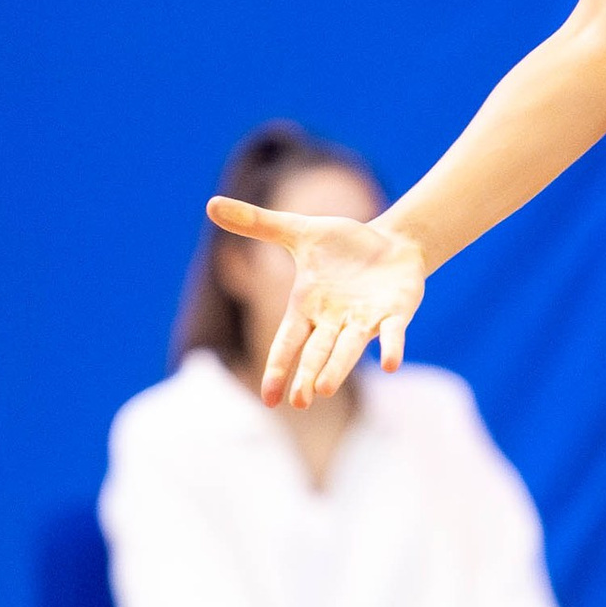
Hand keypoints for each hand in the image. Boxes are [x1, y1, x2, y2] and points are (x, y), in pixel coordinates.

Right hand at [205, 195, 426, 407]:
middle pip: (318, 352)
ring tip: (326, 390)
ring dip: (339, 367)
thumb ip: (258, 224)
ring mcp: (364, 321)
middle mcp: (334, 321)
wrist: (390, 244)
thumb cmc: (342, 246)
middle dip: (309, 375)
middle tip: (300, 402)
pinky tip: (392, 364)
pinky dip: (391, 347)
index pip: (288, 341)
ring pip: (349, 349)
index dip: (279, 367)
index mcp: (307, 308)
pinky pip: (392, 334)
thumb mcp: (299, 231)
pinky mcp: (395, 314)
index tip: (268, 399)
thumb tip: (210, 204)